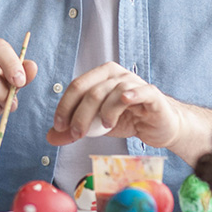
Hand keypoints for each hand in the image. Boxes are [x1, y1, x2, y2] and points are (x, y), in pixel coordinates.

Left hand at [47, 62, 195, 152]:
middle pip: (92, 90)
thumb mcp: (96, 127)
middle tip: (76, 133)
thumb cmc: (128, 120)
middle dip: (80, 114)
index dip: (64, 106)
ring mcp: (135, 82)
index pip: (77, 86)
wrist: (161, 127)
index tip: (59, 126)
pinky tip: (123, 103)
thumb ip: (74, 129)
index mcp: (101, 76)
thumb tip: (50, 136)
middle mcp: (117, 75)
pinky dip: (130, 95)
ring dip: (104, 112)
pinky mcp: (152, 94)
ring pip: (112, 91)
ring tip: (104, 127)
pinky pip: (139, 91)